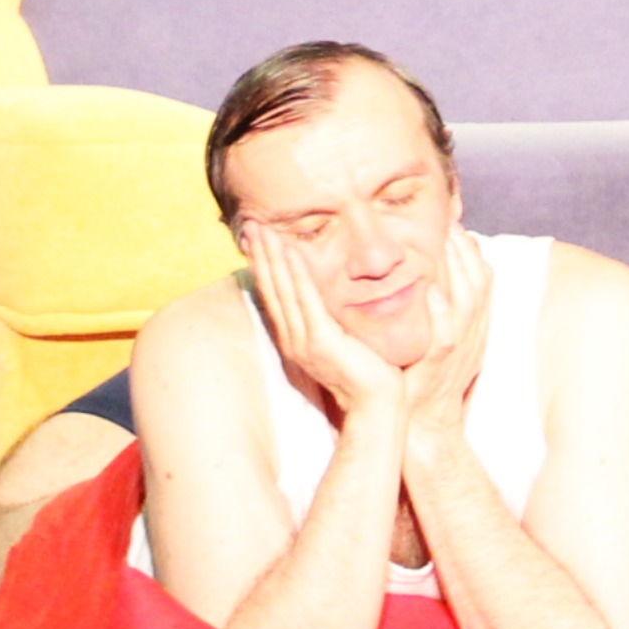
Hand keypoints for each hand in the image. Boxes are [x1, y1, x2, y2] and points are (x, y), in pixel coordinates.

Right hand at [242, 224, 407, 427]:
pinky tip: (289, 252)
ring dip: (272, 257)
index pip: (275, 294)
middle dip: (261, 255)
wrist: (377, 404)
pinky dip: (296, 274)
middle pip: (272, 288)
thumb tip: (333, 294)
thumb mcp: (345, 337)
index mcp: (297, 337)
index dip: (264, 265)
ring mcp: (304, 341)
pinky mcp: (321, 341)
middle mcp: (294, 338)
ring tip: (262, 230)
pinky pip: (306, 300)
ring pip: (283, 290)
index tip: (256, 239)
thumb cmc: (368, 371)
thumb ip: (333, 317)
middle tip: (250, 225)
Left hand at [397, 229, 492, 449]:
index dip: (472, 249)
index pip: (483, 278)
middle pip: (480, 282)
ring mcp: (459, 348)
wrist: (426, 422)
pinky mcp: (439, 363)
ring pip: (468, 301)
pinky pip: (445, 334)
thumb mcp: (448, 339)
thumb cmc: (429, 378)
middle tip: (449, 220)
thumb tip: (435, 274)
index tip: (456, 223)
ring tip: (445, 241)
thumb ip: (446, 308)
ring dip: (458, 269)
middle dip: (466, 248)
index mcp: (477, 325)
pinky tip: (431, 289)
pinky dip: (441, 310)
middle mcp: (473, 333)